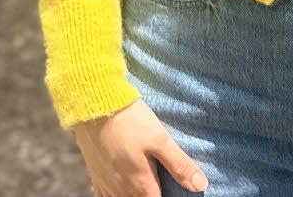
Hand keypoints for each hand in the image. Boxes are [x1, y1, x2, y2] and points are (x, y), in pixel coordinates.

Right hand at [68, 97, 209, 196]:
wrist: (92, 105)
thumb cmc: (129, 120)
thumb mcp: (160, 139)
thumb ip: (179, 164)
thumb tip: (200, 185)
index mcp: (140, 185)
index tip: (174, 191)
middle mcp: (121, 190)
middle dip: (151, 196)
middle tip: (161, 186)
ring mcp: (106, 183)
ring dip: (134, 196)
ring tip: (144, 187)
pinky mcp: (95, 174)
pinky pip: (104, 196)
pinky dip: (115, 195)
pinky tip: (121, 188)